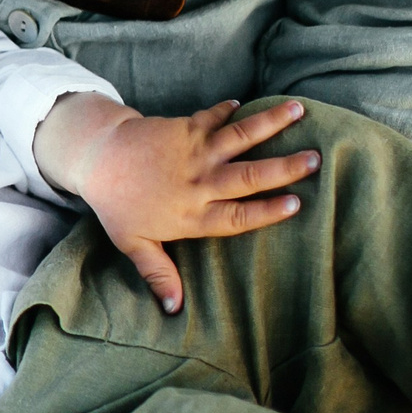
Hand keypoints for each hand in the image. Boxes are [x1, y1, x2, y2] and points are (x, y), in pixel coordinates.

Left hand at [34, 96, 319, 311]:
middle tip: (315, 159)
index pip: (238, 216)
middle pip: (250, 175)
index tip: (298, 203)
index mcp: (193, 215)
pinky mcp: (186, 127)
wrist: (96, 159)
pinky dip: (230, 109)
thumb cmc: (117, 206)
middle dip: (285, 167)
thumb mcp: (134, 244)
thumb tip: (174, 310)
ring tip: (299, 111)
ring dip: (271, 123)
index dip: (268, 211)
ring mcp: (195, 151)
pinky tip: (248, 102)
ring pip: (240, 137)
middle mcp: (199, 182)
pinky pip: (215, 116)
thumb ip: (158, 273)